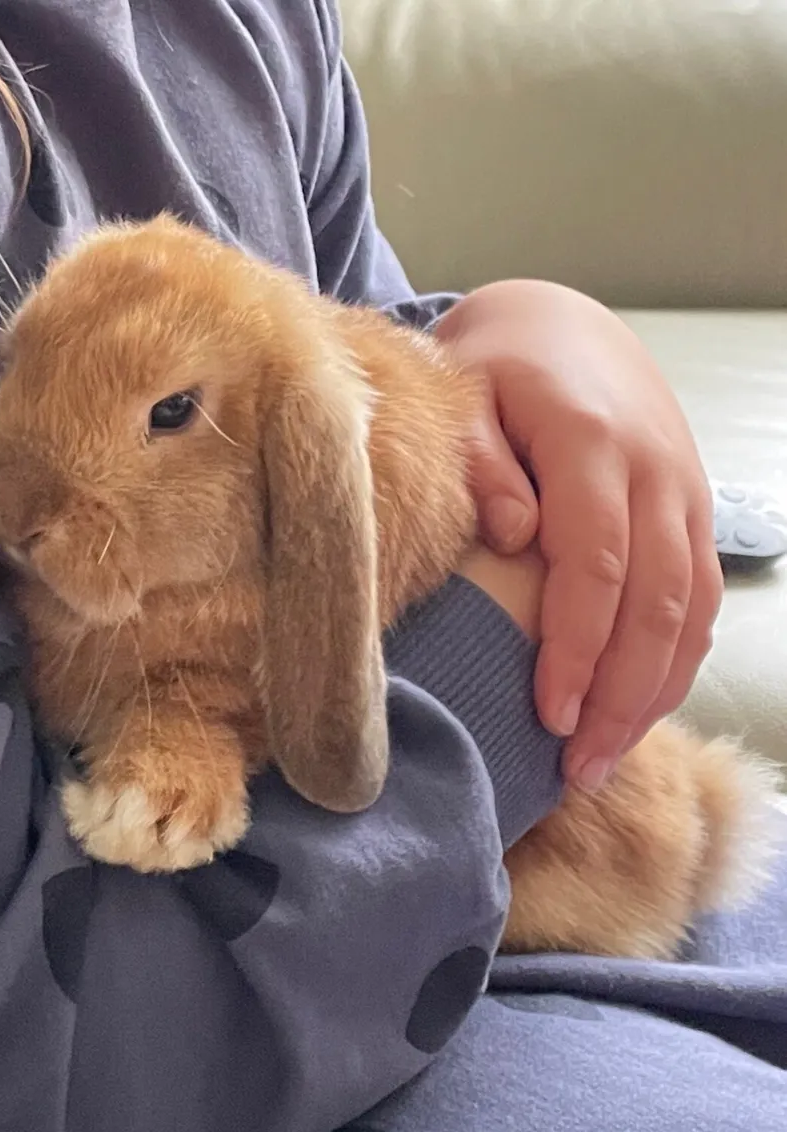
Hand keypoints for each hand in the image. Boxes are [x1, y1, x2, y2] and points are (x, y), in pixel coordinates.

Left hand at [435, 281, 722, 790]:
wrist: (564, 328)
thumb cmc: (497, 371)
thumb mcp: (466, 397)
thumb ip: (481, 464)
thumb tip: (512, 537)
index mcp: (592, 441)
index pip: (595, 562)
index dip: (576, 646)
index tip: (546, 714)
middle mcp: (655, 470)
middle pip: (656, 602)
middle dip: (619, 693)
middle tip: (575, 766)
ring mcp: (685, 492)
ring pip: (691, 610)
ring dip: (652, 692)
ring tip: (603, 758)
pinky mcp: (692, 511)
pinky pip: (701, 600)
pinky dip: (676, 662)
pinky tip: (638, 709)